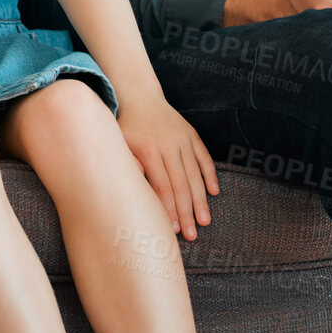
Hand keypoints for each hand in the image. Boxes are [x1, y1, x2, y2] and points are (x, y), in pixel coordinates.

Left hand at [120, 94, 220, 240]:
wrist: (138, 96)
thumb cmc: (124, 128)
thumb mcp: (118, 145)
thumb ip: (128, 168)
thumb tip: (137, 195)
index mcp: (148, 150)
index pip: (162, 187)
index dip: (168, 210)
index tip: (172, 231)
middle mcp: (168, 145)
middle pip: (181, 185)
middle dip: (187, 213)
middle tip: (192, 236)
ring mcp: (182, 139)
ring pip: (195, 174)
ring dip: (201, 200)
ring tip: (204, 221)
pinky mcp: (192, 134)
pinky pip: (204, 157)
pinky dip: (210, 175)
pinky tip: (214, 193)